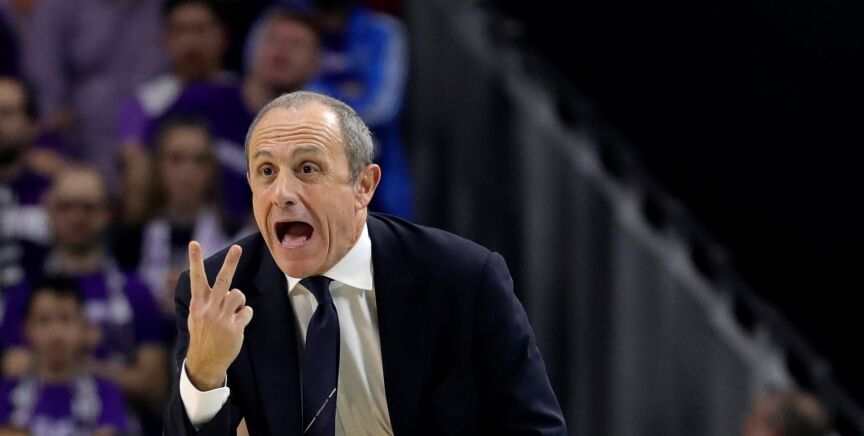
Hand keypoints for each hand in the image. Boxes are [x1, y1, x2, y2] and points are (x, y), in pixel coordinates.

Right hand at [184, 242, 252, 390]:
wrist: (205, 362)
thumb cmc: (203, 335)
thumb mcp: (197, 316)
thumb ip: (207, 300)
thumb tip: (224, 288)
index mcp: (198, 304)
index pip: (196, 278)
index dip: (195, 260)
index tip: (194, 243)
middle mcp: (208, 309)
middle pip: (224, 280)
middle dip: (231, 262)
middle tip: (237, 247)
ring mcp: (221, 318)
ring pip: (239, 295)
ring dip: (239, 301)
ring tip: (233, 312)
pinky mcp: (233, 327)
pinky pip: (247, 311)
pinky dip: (245, 316)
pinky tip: (237, 325)